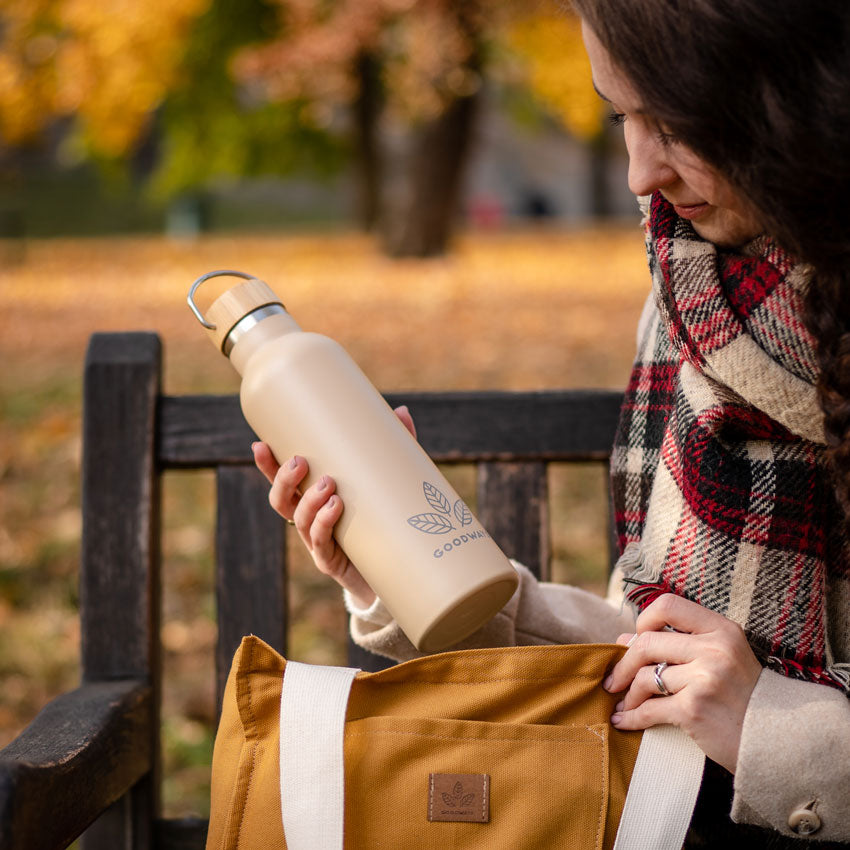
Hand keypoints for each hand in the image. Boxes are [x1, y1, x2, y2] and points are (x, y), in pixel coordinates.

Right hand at [252, 405, 416, 610]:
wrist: (398, 571)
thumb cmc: (386, 519)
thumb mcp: (389, 480)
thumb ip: (394, 447)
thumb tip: (400, 411)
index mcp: (314, 500)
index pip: (283, 481)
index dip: (267, 465)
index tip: (259, 443)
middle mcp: (310, 520)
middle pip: (282, 500)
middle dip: (284, 480)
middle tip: (301, 462)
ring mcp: (319, 542)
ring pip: (300, 521)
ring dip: (309, 501)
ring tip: (328, 485)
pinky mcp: (334, 561)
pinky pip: (322, 543)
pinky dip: (324, 524)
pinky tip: (335, 509)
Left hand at [602, 593, 761, 772]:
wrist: (779, 740)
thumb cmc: (743, 696)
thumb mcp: (719, 658)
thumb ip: (677, 644)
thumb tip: (623, 638)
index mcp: (720, 629)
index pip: (667, 605)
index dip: (644, 620)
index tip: (635, 639)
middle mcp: (713, 649)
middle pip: (646, 643)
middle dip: (623, 664)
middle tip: (613, 681)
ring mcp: (704, 678)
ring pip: (645, 677)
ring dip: (628, 695)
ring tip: (622, 704)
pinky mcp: (694, 709)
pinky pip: (649, 709)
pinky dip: (631, 717)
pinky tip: (623, 721)